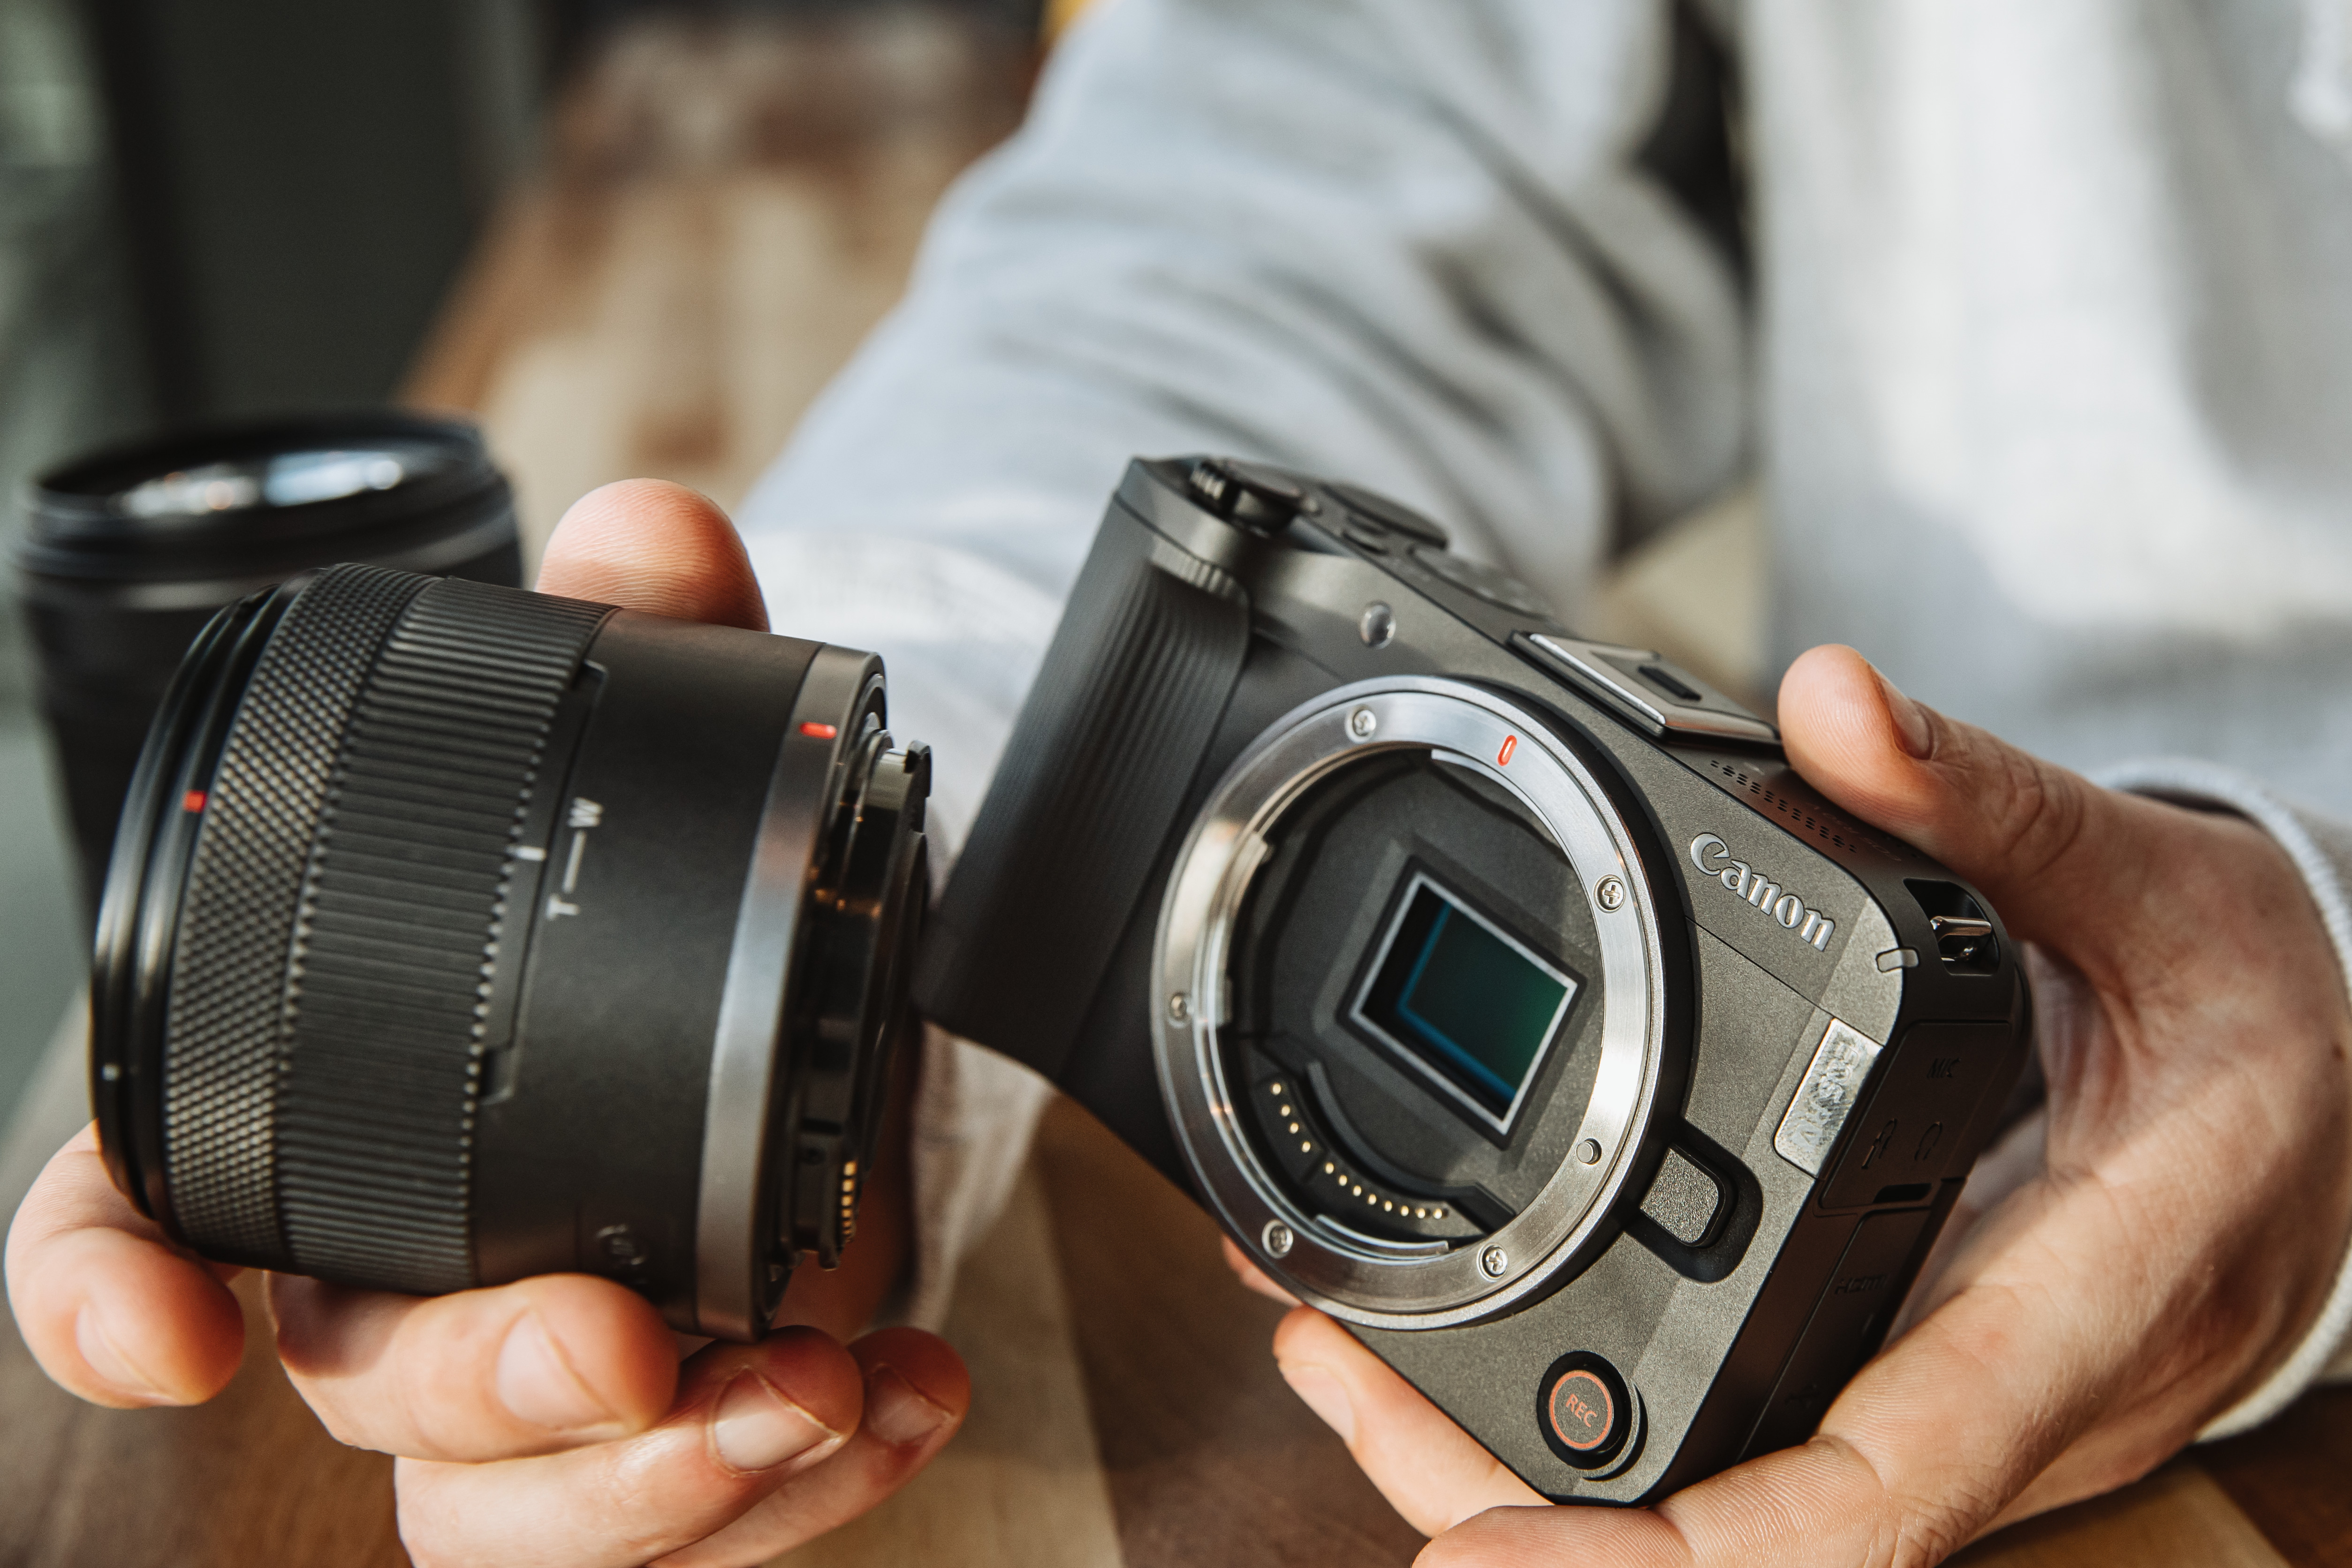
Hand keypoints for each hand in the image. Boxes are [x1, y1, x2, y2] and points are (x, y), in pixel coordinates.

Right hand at [4, 482, 967, 1567]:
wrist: (816, 982)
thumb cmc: (689, 888)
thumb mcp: (676, 751)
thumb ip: (654, 641)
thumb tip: (651, 536)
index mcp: (332, 1111)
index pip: (147, 1205)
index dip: (103, 1281)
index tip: (158, 1333)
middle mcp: (407, 1266)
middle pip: (365, 1388)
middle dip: (484, 1387)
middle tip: (619, 1340)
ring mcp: (545, 1358)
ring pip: (514, 1503)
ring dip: (657, 1482)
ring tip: (807, 1391)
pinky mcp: (684, 1412)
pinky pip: (698, 1508)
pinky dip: (815, 1478)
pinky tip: (903, 1393)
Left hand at [1231, 644, 2351, 1565]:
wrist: (2344, 1096)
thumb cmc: (2263, 1010)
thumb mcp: (2151, 883)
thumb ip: (1985, 799)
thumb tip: (1830, 706)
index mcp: (2088, 1298)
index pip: (1884, 1490)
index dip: (1684, 1552)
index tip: (1488, 1549)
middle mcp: (2015, 1396)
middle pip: (1760, 1531)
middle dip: (1536, 1512)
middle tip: (1335, 1385)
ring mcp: (1962, 1406)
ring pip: (1741, 1502)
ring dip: (1535, 1469)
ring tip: (1347, 1364)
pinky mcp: (1922, 1375)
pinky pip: (1758, 1441)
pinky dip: (1605, 1426)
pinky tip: (1473, 1355)